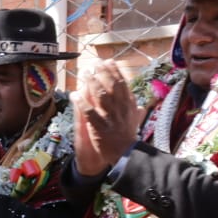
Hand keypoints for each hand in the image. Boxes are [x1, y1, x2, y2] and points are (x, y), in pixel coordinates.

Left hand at [72, 61, 143, 175]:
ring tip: (84, 74)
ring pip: (102, 97)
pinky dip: (82, 103)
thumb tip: (142, 106)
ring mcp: (111, 118)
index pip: (123, 85)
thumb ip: (136, 113)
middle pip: (112, 87)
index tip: (108, 61)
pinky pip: (90, 113)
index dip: (115, 71)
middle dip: (103, 73)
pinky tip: (75, 95)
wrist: (125, 156)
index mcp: (129, 106)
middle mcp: (122, 110)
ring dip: (92, 83)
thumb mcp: (134, 123)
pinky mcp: (100, 128)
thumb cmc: (127, 138)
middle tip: (94, 63)